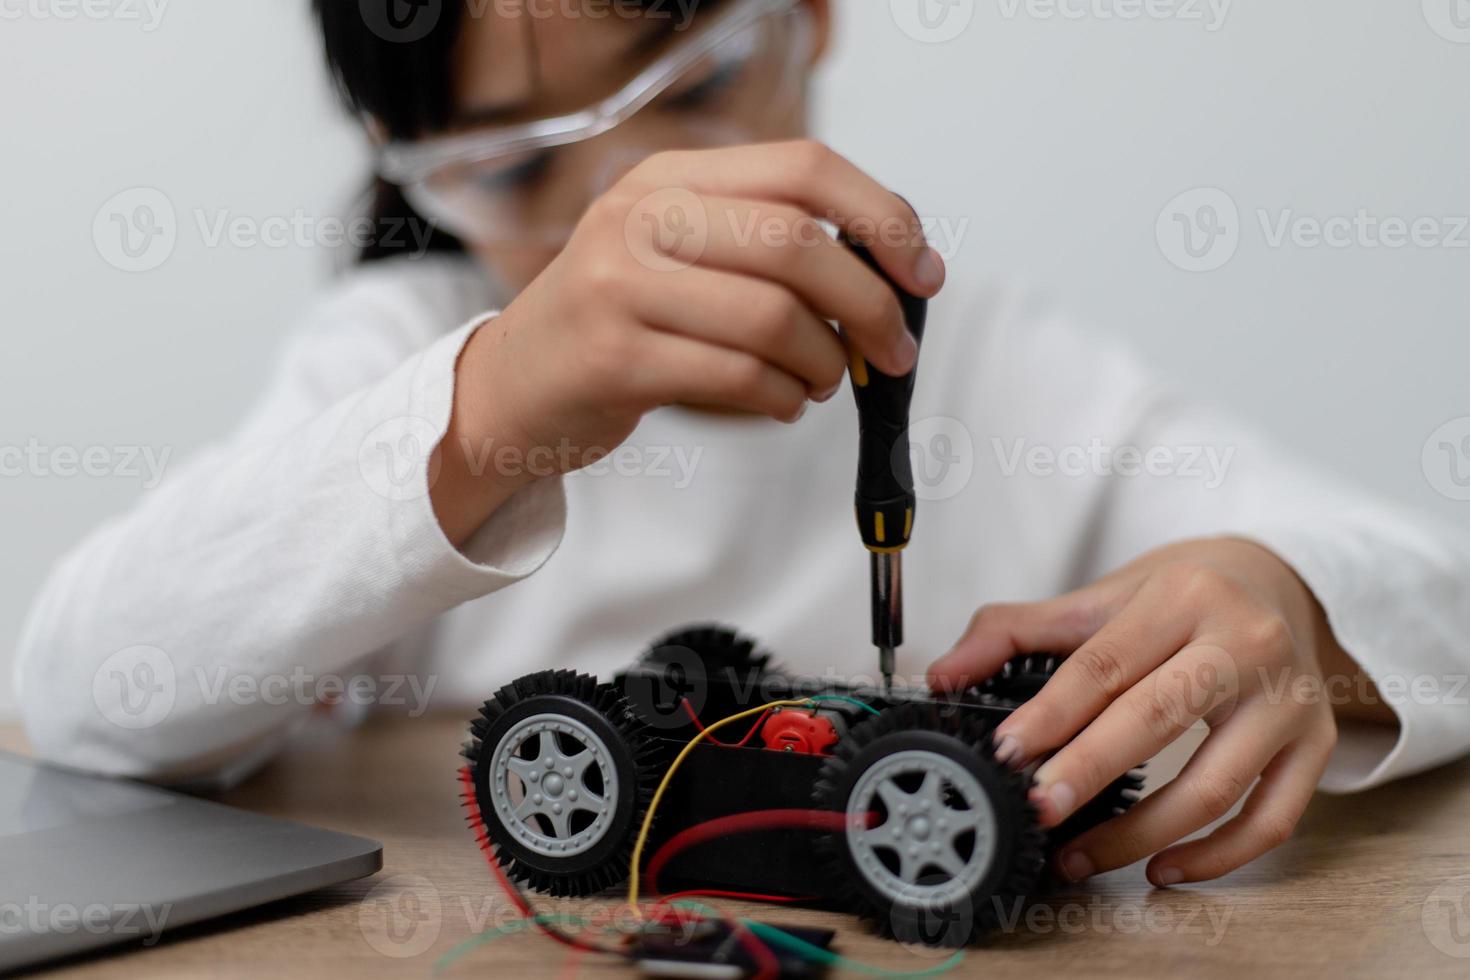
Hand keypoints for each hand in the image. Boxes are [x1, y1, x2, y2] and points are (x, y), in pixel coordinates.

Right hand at [433, 140, 945, 542]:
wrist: (512, 384)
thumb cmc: (618, 321)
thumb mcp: (679, 254)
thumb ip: (767, 246)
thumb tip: (894, 273)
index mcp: (670, 178)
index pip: (804, 167)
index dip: (882, 217)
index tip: (923, 272)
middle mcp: (641, 217)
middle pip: (797, 242)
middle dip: (870, 304)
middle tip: (894, 350)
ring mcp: (619, 285)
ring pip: (772, 316)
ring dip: (824, 361)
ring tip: (822, 380)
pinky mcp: (614, 358)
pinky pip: (737, 376)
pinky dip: (783, 398)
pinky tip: (783, 403)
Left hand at [928, 538, 1342, 886]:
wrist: (1275, 581)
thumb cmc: (1180, 595)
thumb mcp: (1100, 596)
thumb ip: (1015, 630)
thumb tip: (944, 675)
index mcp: (1185, 596)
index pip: (1105, 664)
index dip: (1051, 715)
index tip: (1006, 753)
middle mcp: (1247, 642)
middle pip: (1159, 717)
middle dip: (1089, 770)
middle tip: (1038, 810)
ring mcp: (1290, 698)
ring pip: (1216, 784)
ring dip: (1141, 834)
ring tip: (1079, 856)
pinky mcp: (1317, 743)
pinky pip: (1271, 819)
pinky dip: (1216, 857)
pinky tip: (1162, 868)